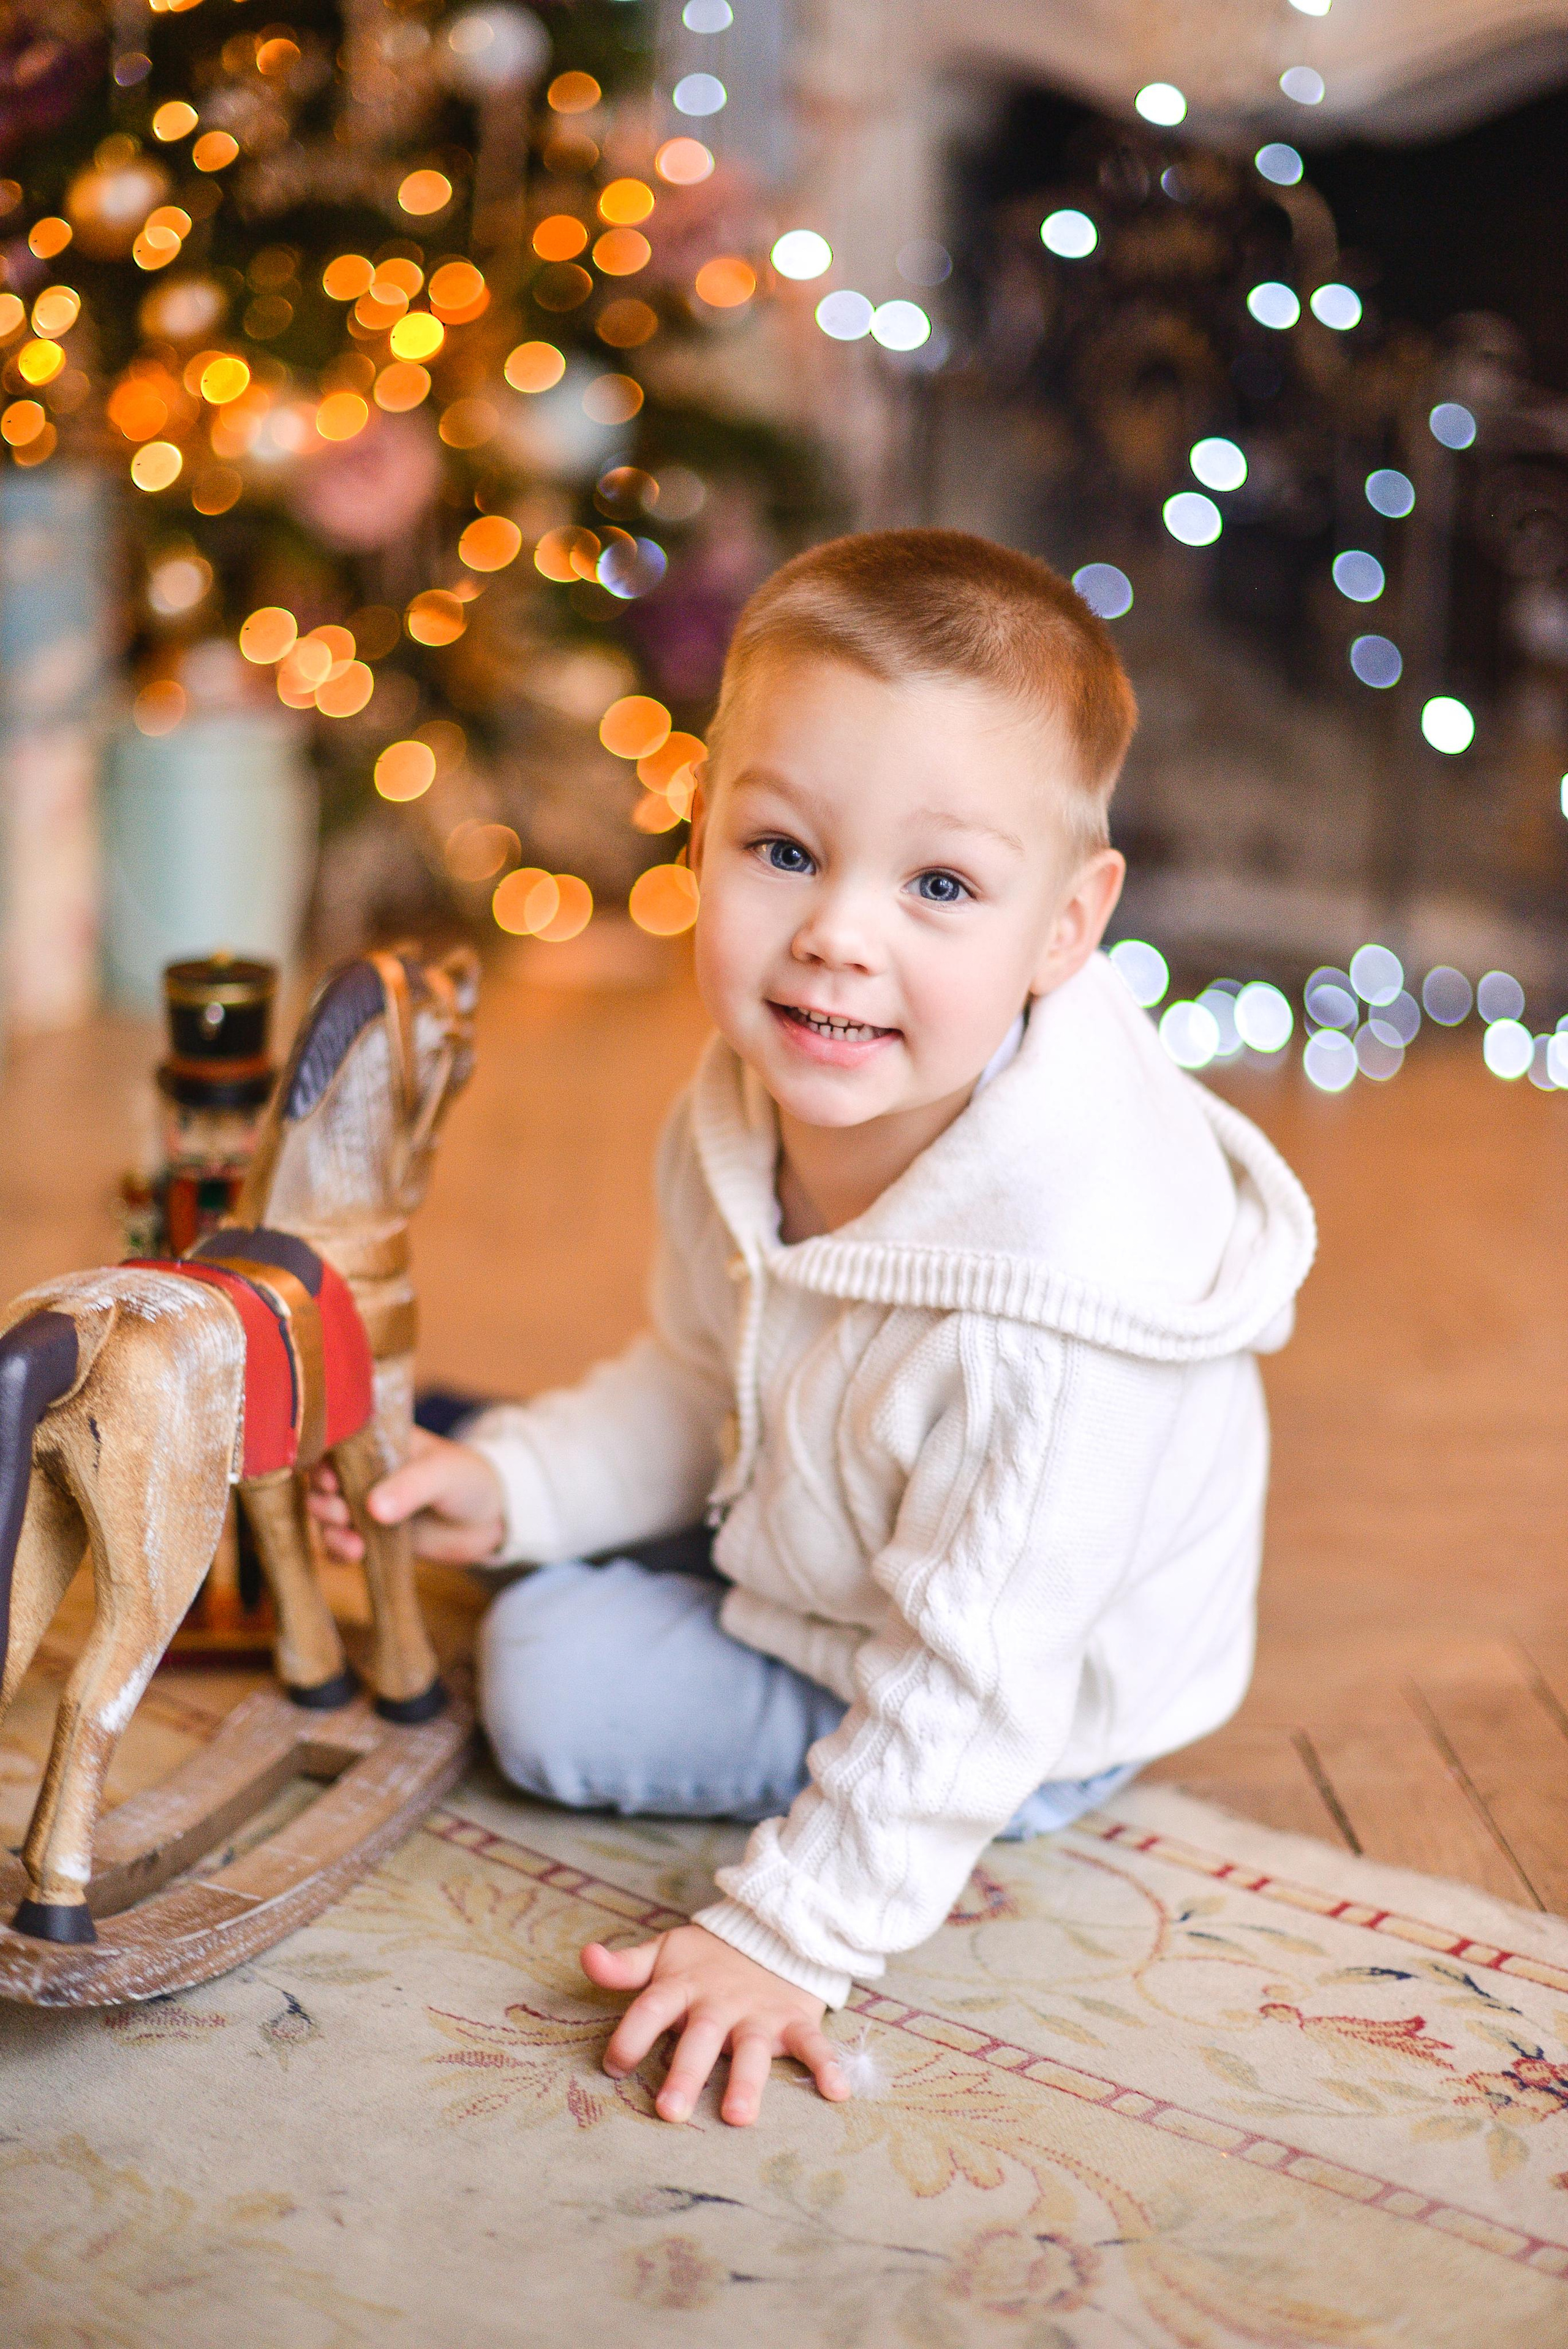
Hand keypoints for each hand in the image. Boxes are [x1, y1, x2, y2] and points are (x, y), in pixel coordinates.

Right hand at [306, 1426, 505, 1564]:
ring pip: (325, 1515)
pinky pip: (339, 1544)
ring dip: (329, 1529)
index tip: (332, 1481)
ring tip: (353, 1543)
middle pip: (321, 1481)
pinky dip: (338, 1551)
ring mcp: (364, 1504)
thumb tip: (373, 1508)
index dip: (324, 1461)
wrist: (491, 1519)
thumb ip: (411, 1486)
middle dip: (323, 1499)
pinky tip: (355, 1555)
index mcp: (377, 1441)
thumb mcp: (443, 1474)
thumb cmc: (469, 1479)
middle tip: (343, 1513)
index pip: (334, 1443)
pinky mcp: (370, 1535)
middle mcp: (363, 1471)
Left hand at [582, 1924, 848, 2126]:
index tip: (615, 2067)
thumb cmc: (707, 1957)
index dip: (631, 2036)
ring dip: (747, 2082)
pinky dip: (828, 2066)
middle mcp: (719, 2004)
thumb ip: (625, 1965)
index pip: (651, 2009)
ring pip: (752, 2050)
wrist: (773, 1928)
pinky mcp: (795, 2020)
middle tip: (669, 2112)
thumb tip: (585, 1957)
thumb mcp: (665, 1953)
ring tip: (738, 2117)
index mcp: (682, 1987)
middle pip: (700, 2039)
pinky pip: (814, 2044)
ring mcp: (759, 2014)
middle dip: (685, 2073)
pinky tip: (837, 2092)